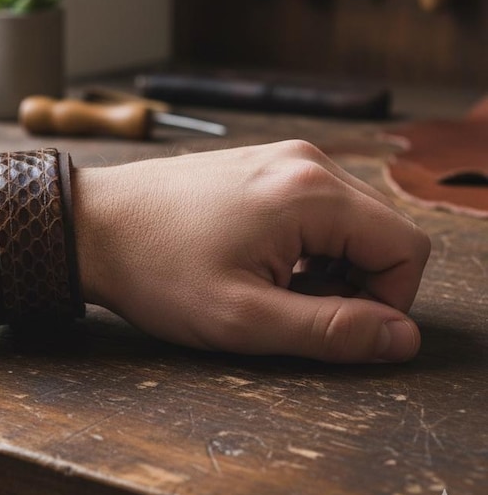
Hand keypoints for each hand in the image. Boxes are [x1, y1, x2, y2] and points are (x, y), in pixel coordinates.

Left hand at [75, 141, 429, 362]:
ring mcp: (278, 156)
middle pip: (379, 231)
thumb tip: (400, 337)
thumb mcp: (243, 318)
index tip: (333, 328)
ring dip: (326, 266)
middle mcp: (304, 161)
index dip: (387, 302)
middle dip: (354, 283)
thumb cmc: (153, 268)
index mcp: (310, 192)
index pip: (406, 248)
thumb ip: (332, 331)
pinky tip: (254, 262)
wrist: (89, 223)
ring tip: (266, 287)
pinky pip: (312, 207)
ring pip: (347, 221)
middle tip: (289, 309)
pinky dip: (302, 244)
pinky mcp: (257, 164)